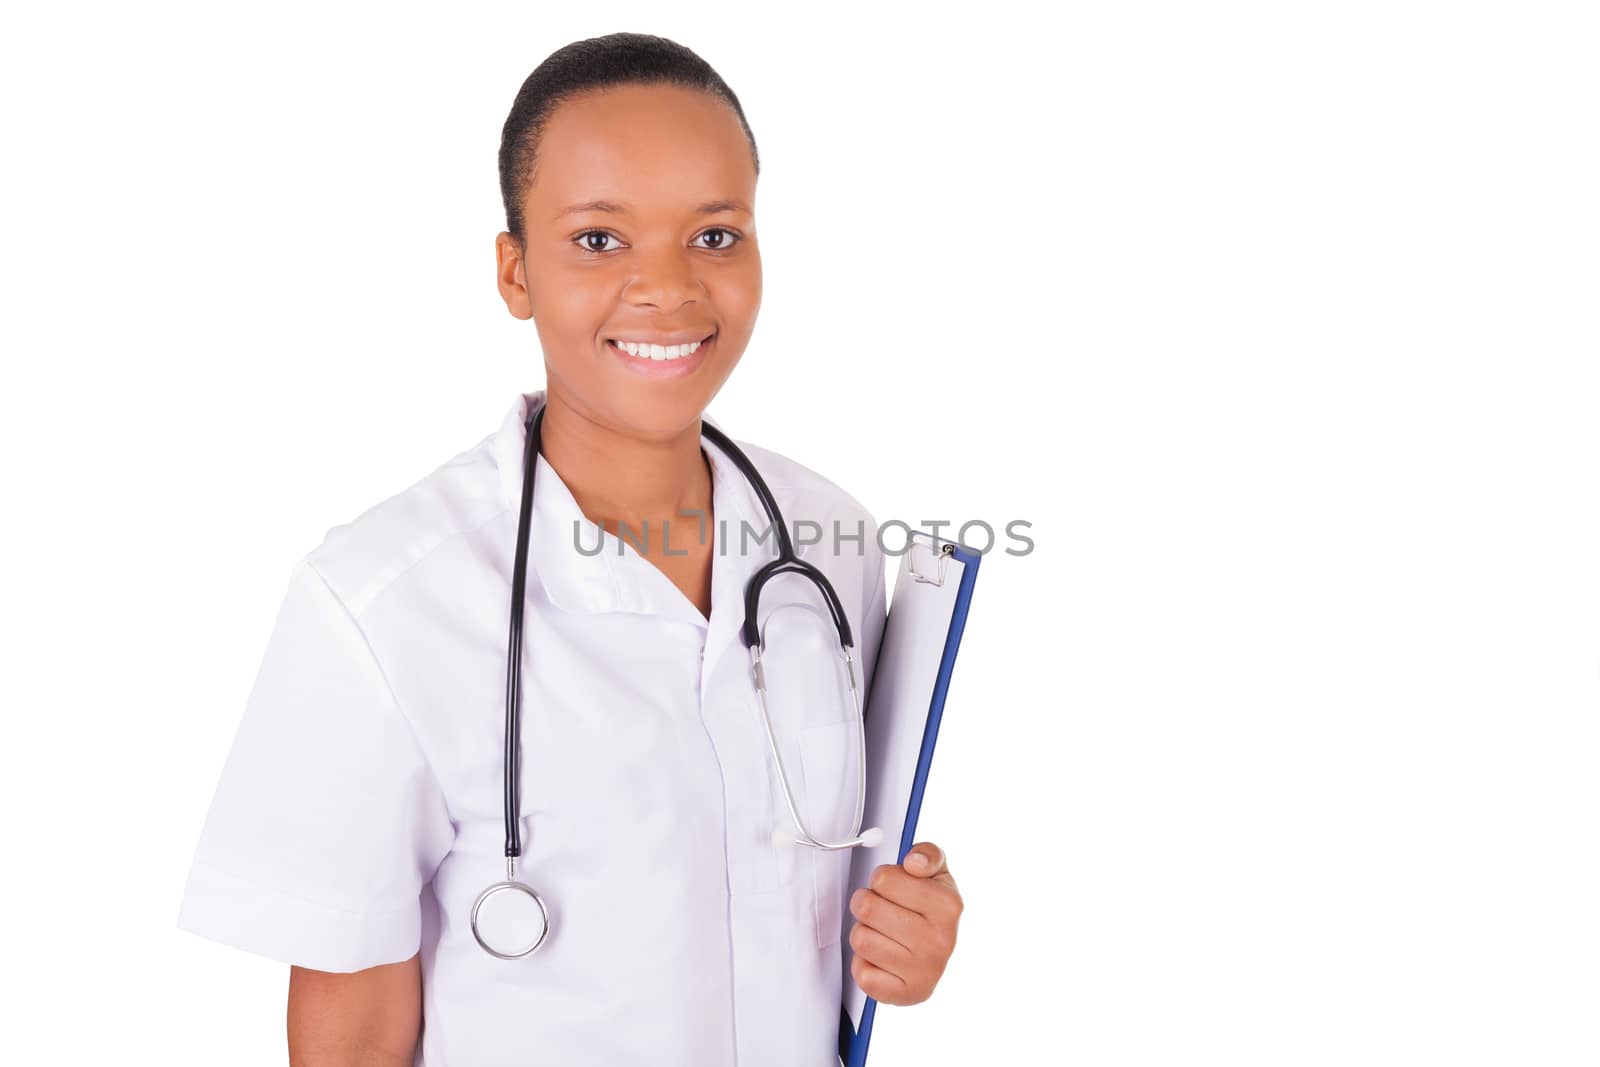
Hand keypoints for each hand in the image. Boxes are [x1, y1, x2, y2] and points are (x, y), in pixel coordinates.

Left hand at [847, 841, 962, 1005]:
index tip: (893, 888)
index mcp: (948, 905)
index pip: (883, 878)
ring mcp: (924, 972)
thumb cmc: (929, 910)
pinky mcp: (904, 996)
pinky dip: (864, 964)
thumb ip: (928, 854)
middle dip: (867, 904)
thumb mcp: (936, 875)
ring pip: (860, 939)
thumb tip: (914, 862)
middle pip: (866, 908)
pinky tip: (882, 959)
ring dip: (865, 933)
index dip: (881, 879)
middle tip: (881, 910)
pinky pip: (861, 973)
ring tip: (883, 933)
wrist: (935, 957)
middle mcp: (941, 941)